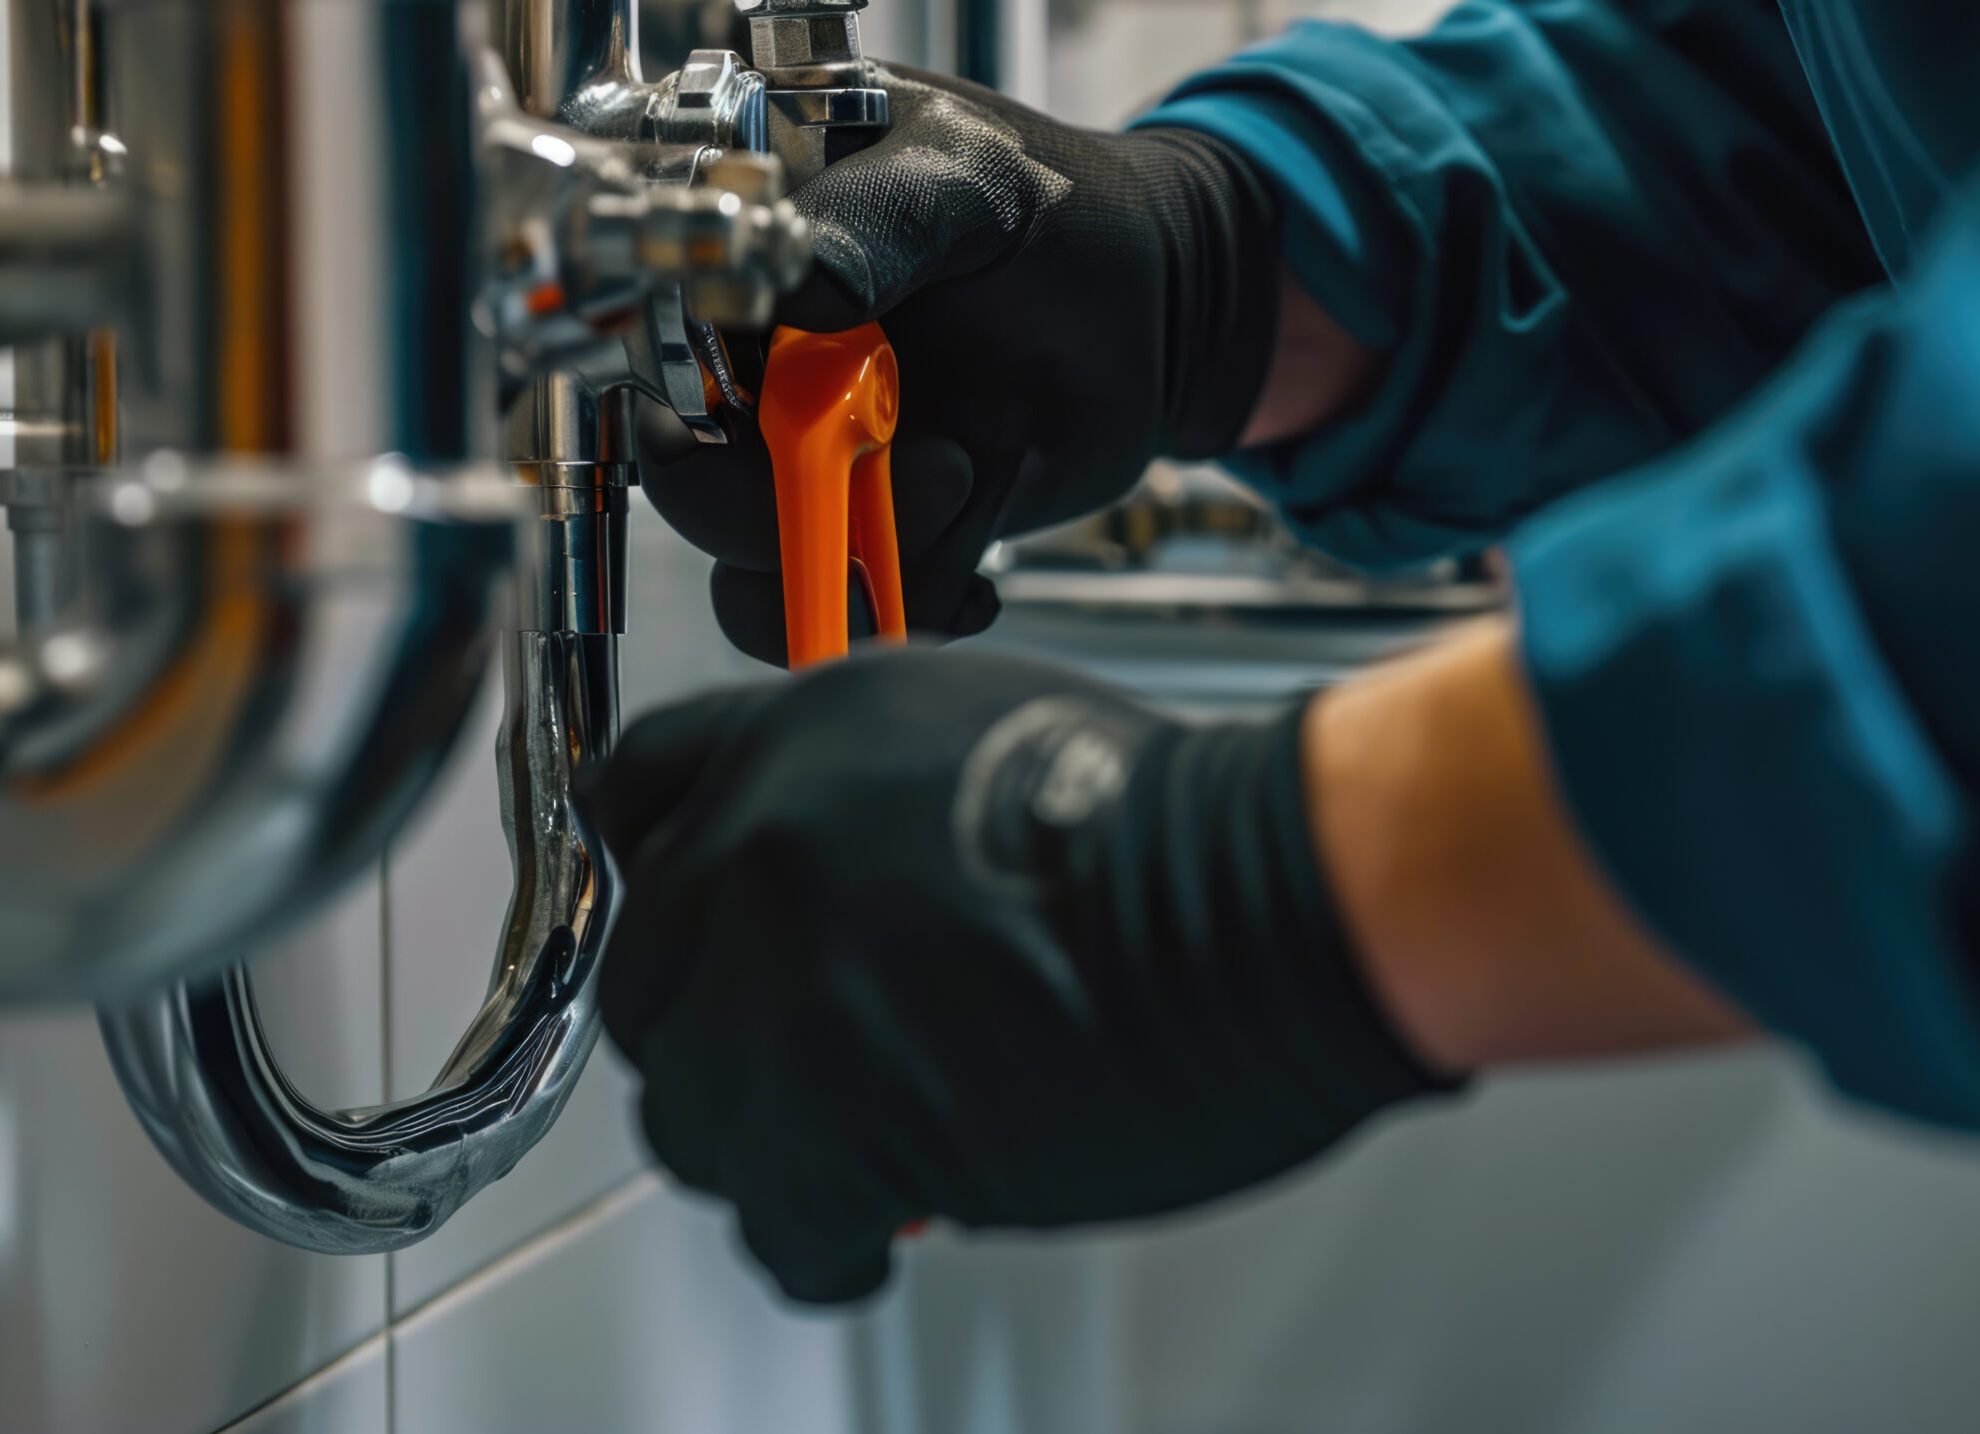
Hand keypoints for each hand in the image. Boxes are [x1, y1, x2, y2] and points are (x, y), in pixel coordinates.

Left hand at [582, 650, 1447, 1303]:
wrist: (1259, 902)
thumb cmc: (1173, 822)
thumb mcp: (980, 726)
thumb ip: (858, 787)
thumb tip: (827, 872)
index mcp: (798, 742)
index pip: (636, 795)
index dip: (665, 876)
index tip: (686, 928)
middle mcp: (760, 850)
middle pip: (650, 978)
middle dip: (718, 1031)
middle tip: (800, 1065)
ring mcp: (776, 988)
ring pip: (688, 1110)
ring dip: (762, 1140)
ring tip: (853, 1146)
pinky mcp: (824, 1124)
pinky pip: (772, 1220)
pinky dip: (823, 1238)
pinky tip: (878, 1221)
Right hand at [640, 67, 1282, 663]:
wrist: (1158, 301)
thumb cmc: (1054, 209)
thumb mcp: (972, 180)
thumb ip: (884, 217)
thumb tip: (797, 279)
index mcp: (744, 268)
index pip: (654, 353)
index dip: (692, 401)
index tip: (783, 412)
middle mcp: (754, 377)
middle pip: (689, 485)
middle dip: (788, 503)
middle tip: (929, 452)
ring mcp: (810, 464)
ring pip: (753, 572)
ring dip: (859, 566)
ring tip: (966, 481)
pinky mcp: (872, 532)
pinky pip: (842, 615)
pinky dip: (905, 614)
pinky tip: (975, 577)